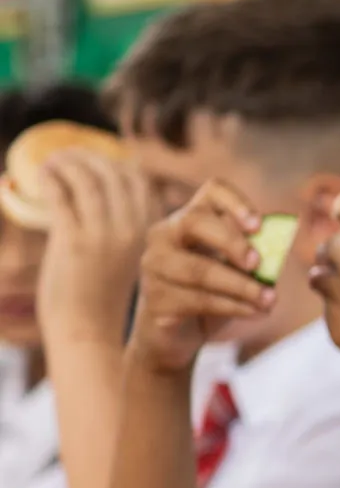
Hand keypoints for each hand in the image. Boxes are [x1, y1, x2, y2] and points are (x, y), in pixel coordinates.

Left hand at [36, 152, 160, 346]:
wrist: (88, 331)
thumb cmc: (102, 295)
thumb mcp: (124, 256)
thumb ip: (121, 227)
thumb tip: (100, 195)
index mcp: (151, 232)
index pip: (138, 179)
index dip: (114, 162)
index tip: (93, 160)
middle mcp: (133, 230)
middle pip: (113, 172)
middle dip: (87, 157)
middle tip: (66, 156)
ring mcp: (104, 235)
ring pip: (86, 178)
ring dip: (65, 163)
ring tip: (50, 164)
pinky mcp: (74, 241)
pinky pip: (62, 194)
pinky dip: (50, 178)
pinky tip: (41, 177)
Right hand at [130, 181, 271, 372]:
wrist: (179, 335)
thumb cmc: (213, 292)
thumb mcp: (238, 270)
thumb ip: (257, 252)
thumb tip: (283, 238)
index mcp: (192, 218)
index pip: (211, 192)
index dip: (235, 202)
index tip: (258, 225)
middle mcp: (165, 235)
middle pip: (195, 221)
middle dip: (232, 242)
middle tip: (259, 263)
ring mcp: (155, 266)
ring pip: (199, 269)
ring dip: (241, 286)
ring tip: (270, 300)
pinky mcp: (155, 299)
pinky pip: (197, 300)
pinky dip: (232, 307)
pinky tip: (254, 312)